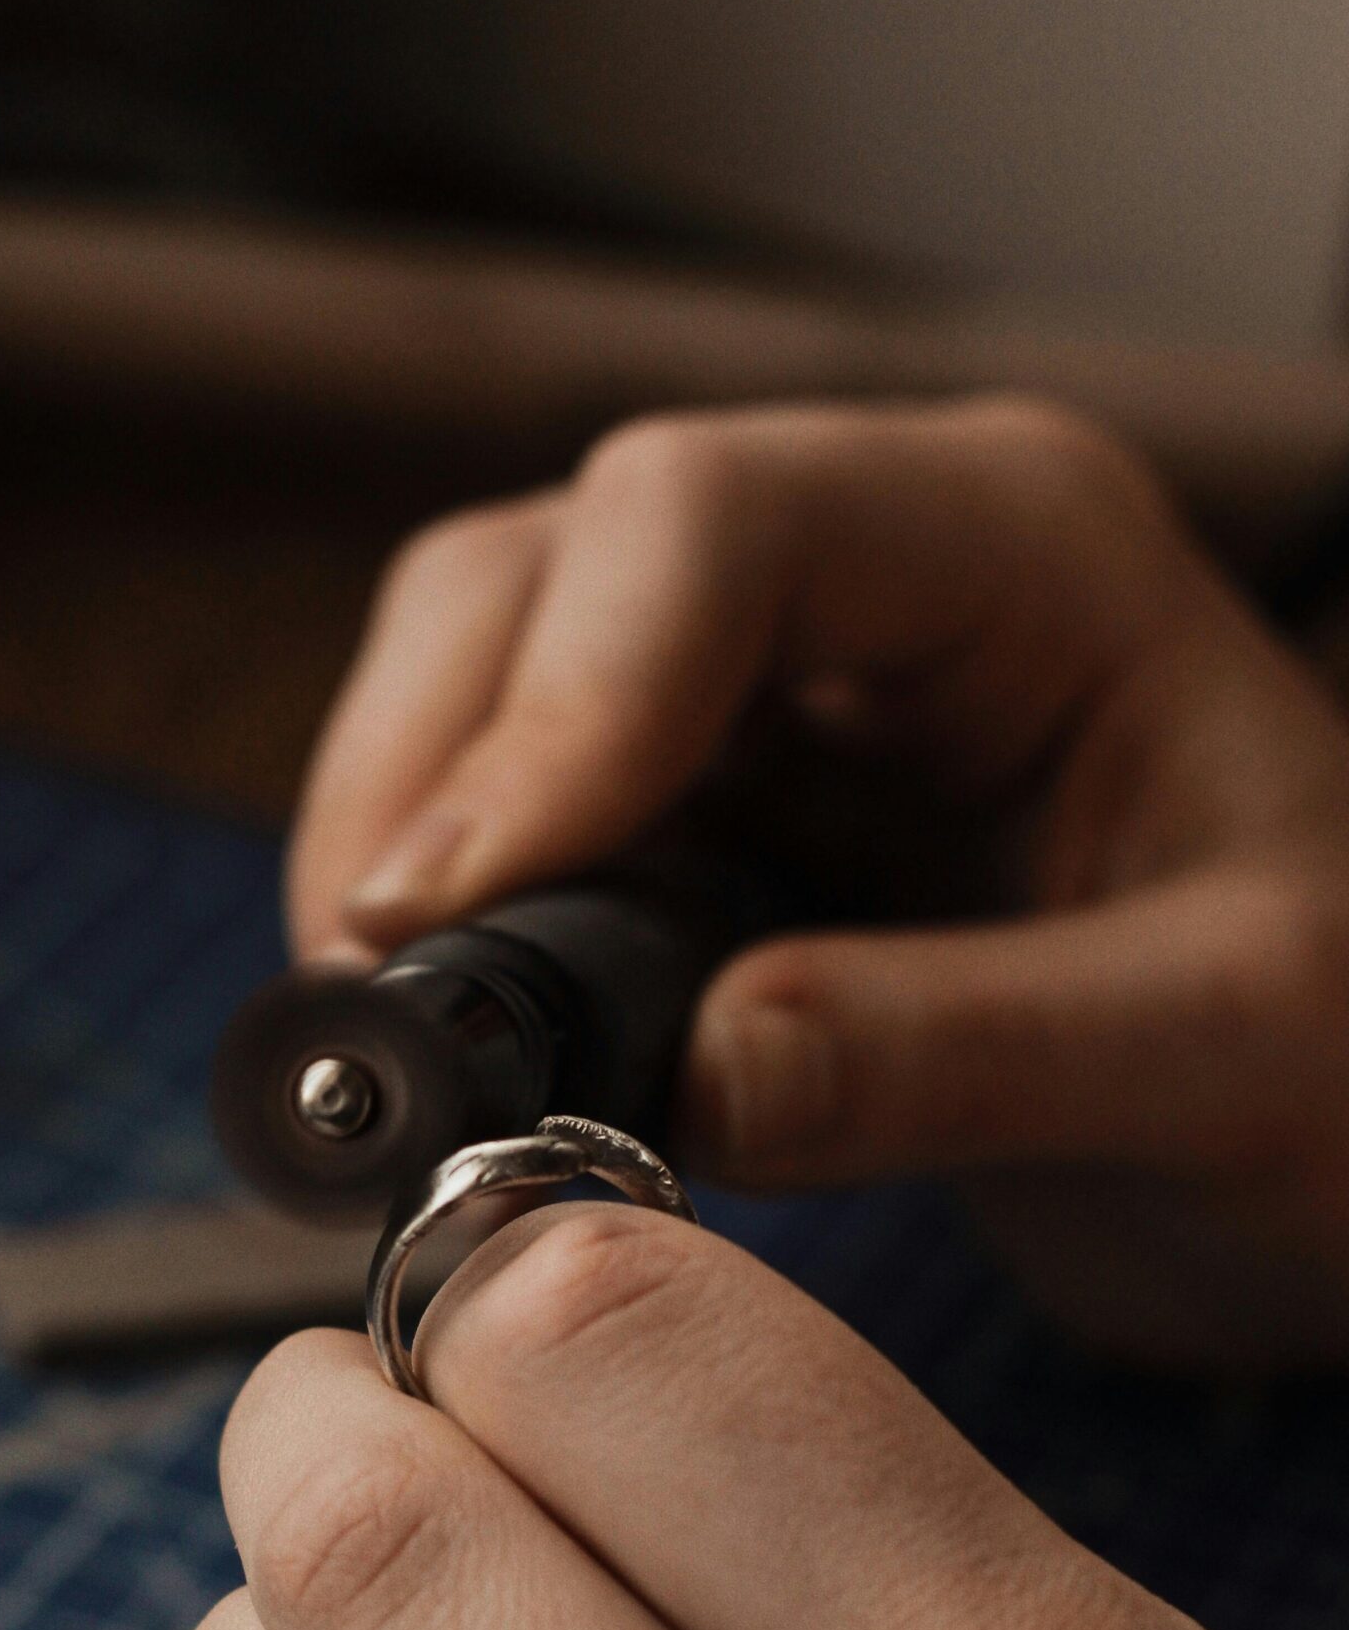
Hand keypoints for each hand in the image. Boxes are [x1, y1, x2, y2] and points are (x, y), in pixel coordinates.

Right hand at [287, 398, 1348, 1367]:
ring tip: (398, 1037)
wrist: (1334, 1105)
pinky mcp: (710, 800)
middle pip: (536, 575)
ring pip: (482, 674)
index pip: (703, 524)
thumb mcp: (1219, 1054)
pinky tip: (455, 1030)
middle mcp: (866, 571)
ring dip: (403, 841)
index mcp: (1020, 551)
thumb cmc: (1342, 1048)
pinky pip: (512, 805)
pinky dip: (449, 913)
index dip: (550, 710)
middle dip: (426, 778)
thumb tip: (677, 1080)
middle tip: (378, 1004)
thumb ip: (962, 1054)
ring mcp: (770, 679)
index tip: (449, 916)